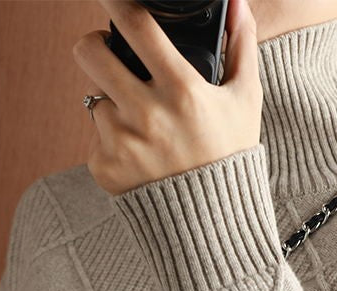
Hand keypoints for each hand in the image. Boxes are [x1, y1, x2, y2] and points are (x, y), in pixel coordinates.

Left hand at [72, 0, 262, 195]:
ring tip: (144, 127)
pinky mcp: (106, 167)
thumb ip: (242, 47)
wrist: (212, 222)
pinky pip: (97, 138)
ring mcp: (122, 142)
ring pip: (95, 99)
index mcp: (181, 90)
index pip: (136, 26)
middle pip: (90, 53)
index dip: (116, 3)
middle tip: (106, 51)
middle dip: (93, 44)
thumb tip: (238, 4)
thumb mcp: (245, 101)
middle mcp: (147, 114)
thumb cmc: (230, 156)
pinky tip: (140, 157)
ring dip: (112, 104)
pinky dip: (113, 143)